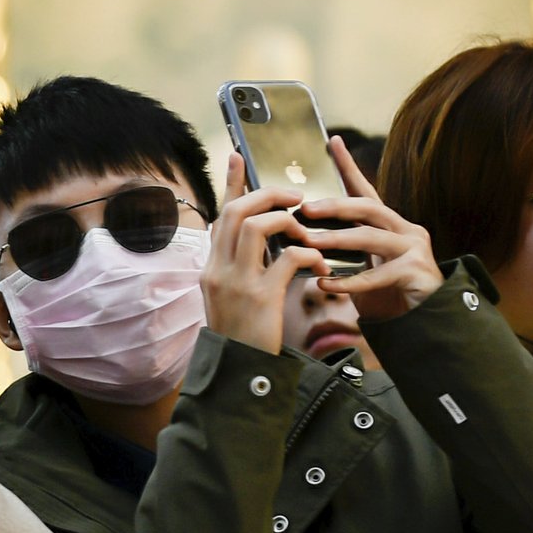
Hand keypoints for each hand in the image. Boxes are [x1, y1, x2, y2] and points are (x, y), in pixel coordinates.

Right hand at [199, 154, 321, 352]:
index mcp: (212, 267)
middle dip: (269, 195)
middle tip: (296, 196)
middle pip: (237, 211)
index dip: (231, 184)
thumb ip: (241, 268)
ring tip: (306, 230)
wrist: (240, 376)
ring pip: (257, 226)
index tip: (239, 157)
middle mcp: (218, 270)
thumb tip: (261, 243)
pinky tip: (320, 264)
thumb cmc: (243, 337)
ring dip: (287, 220)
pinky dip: (308, 253)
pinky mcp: (260, 298)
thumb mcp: (232, 298)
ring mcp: (236, 283)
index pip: (219, 215)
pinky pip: (287, 258)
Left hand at [302, 137, 444, 320]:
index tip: (333, 141)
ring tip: (309, 243)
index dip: (349, 166)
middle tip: (305, 208)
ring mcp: (414, 249)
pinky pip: (377, 275)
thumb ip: (342, 251)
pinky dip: (349, 282)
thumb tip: (304, 238)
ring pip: (371, 237)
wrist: (425, 323)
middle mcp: (405, 230)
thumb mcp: (362, 267)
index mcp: (390, 224)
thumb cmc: (388, 294)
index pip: (366, 190)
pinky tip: (326, 284)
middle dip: (335, 205)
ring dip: (337, 240)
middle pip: (368, 208)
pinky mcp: (417, 273)